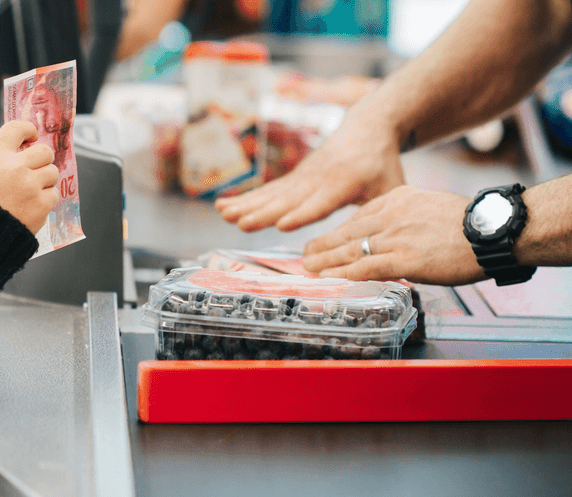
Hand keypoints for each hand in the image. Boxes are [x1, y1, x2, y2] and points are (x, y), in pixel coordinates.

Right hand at [0, 120, 59, 233]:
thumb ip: (3, 160)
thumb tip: (26, 149)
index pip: (17, 128)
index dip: (28, 129)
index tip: (32, 136)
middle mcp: (14, 168)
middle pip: (44, 151)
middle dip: (43, 160)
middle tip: (36, 169)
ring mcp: (30, 186)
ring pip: (52, 172)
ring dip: (45, 181)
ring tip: (31, 192)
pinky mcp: (41, 204)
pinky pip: (53, 194)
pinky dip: (45, 200)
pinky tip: (31, 206)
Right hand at [215, 111, 404, 231]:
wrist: (367, 128)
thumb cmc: (383, 164)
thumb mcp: (392, 188)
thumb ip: (384, 217)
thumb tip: (385, 251)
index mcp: (345, 183)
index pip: (320, 202)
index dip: (302, 214)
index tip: (282, 224)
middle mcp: (318, 179)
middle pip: (287, 199)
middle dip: (264, 213)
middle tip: (242, 223)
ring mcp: (302, 178)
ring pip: (271, 194)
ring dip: (246, 205)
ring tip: (224, 214)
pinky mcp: (292, 179)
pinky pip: (266, 191)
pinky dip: (244, 199)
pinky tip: (221, 206)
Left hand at [301, 187, 485, 285]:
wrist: (493, 231)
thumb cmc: (472, 225)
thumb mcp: (432, 209)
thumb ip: (408, 221)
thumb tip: (395, 238)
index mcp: (399, 198)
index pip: (361, 216)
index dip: (340, 232)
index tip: (328, 239)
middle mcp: (392, 215)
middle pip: (348, 232)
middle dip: (324, 245)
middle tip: (306, 254)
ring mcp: (395, 237)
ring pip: (350, 250)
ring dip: (326, 261)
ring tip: (309, 269)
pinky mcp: (403, 259)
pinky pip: (364, 267)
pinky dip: (343, 273)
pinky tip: (329, 278)